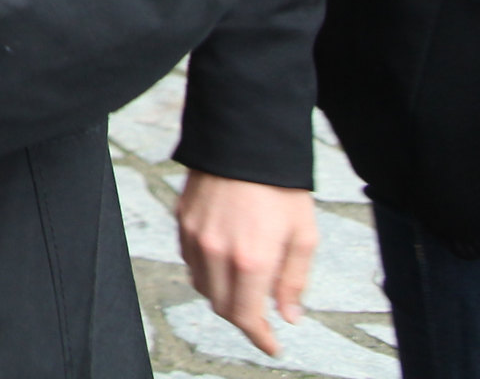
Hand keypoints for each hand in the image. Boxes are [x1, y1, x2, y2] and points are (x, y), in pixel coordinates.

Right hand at [178, 169, 317, 356]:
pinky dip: (206, 272)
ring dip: (222, 296)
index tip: (271, 346)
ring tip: (244, 290)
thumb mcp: (303, 236)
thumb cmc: (281, 187)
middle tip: (262, 319)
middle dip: (242, 319)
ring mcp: (195, 236)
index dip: (259, 338)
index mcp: (250, 260)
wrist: (245, 140)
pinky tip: (224, 264)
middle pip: (221, 306)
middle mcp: (216, 252)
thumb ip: (294, 281)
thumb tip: (289, 315)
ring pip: (201, 285)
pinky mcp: (182, 219)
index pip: (246, 316)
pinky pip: (190, 260)